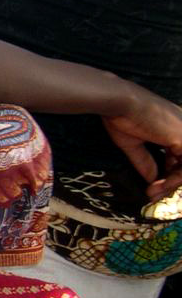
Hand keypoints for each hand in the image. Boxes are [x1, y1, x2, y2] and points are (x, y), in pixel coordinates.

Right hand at [103, 85, 181, 199]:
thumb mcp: (133, 143)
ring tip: (154, 192)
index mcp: (175, 128)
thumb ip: (145, 161)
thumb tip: (151, 179)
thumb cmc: (122, 116)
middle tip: (155, 194)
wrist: (121, 103)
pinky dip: (173, 180)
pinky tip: (158, 185)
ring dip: (172, 183)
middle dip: (171, 182)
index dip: (169, 173)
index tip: (154, 186)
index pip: (179, 157)